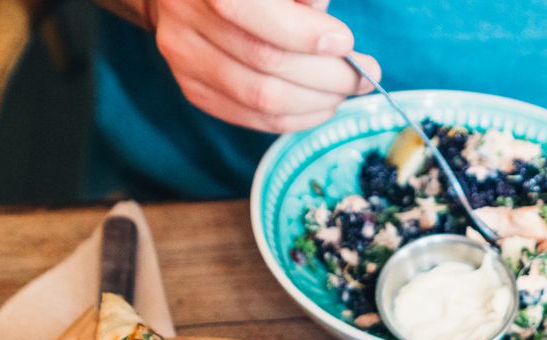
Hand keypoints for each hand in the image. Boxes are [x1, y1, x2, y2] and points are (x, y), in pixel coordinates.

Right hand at [148, 0, 375, 132]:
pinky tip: (320, 106)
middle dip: (326, 74)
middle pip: (265, 61)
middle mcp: (185, 16)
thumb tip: (333, 40)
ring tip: (345, 92)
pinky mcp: (191, 86)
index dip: (306, 35)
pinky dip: (293, 118)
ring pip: (259, 97)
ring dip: (315, 102)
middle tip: (363, 76)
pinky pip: (249, 116)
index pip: (255, 15)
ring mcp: (183, 55)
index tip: (345, 43)